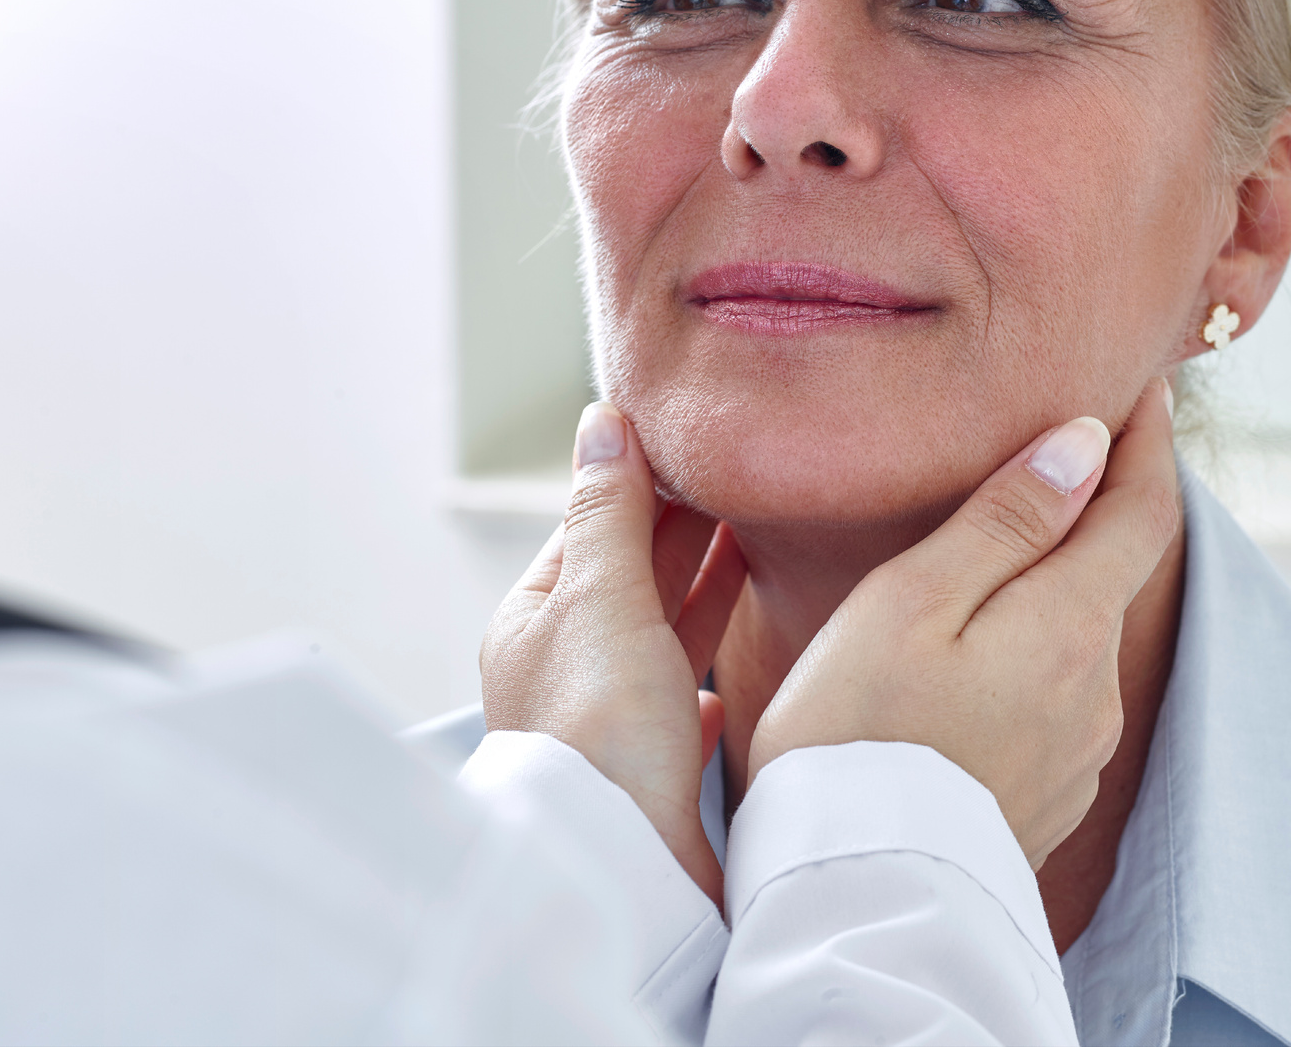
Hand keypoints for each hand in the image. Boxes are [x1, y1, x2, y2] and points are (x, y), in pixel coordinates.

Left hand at [479, 403, 747, 904]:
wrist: (623, 869)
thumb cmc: (600, 730)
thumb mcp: (602, 598)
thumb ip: (610, 512)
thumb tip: (601, 421)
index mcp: (535, 624)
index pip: (590, 529)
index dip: (642, 482)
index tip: (695, 441)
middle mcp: (565, 673)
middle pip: (629, 579)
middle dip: (680, 528)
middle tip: (741, 471)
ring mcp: (609, 727)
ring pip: (661, 638)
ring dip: (703, 590)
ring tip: (756, 537)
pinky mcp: (653, 778)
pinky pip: (681, 713)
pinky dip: (705, 684)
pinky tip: (725, 684)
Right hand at [749, 378, 1180, 867]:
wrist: (853, 893)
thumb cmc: (856, 732)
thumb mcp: (913, 599)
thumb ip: (1004, 520)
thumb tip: (1085, 444)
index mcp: (1069, 625)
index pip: (1139, 509)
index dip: (1147, 442)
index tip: (1145, 388)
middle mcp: (1095, 691)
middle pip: (1115, 571)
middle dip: (1101, 505)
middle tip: (1075, 442)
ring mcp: (1078, 752)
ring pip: (1083, 637)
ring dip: (1063, 582)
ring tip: (1011, 542)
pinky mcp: (1049, 796)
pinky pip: (1059, 697)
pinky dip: (1038, 649)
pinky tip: (983, 648)